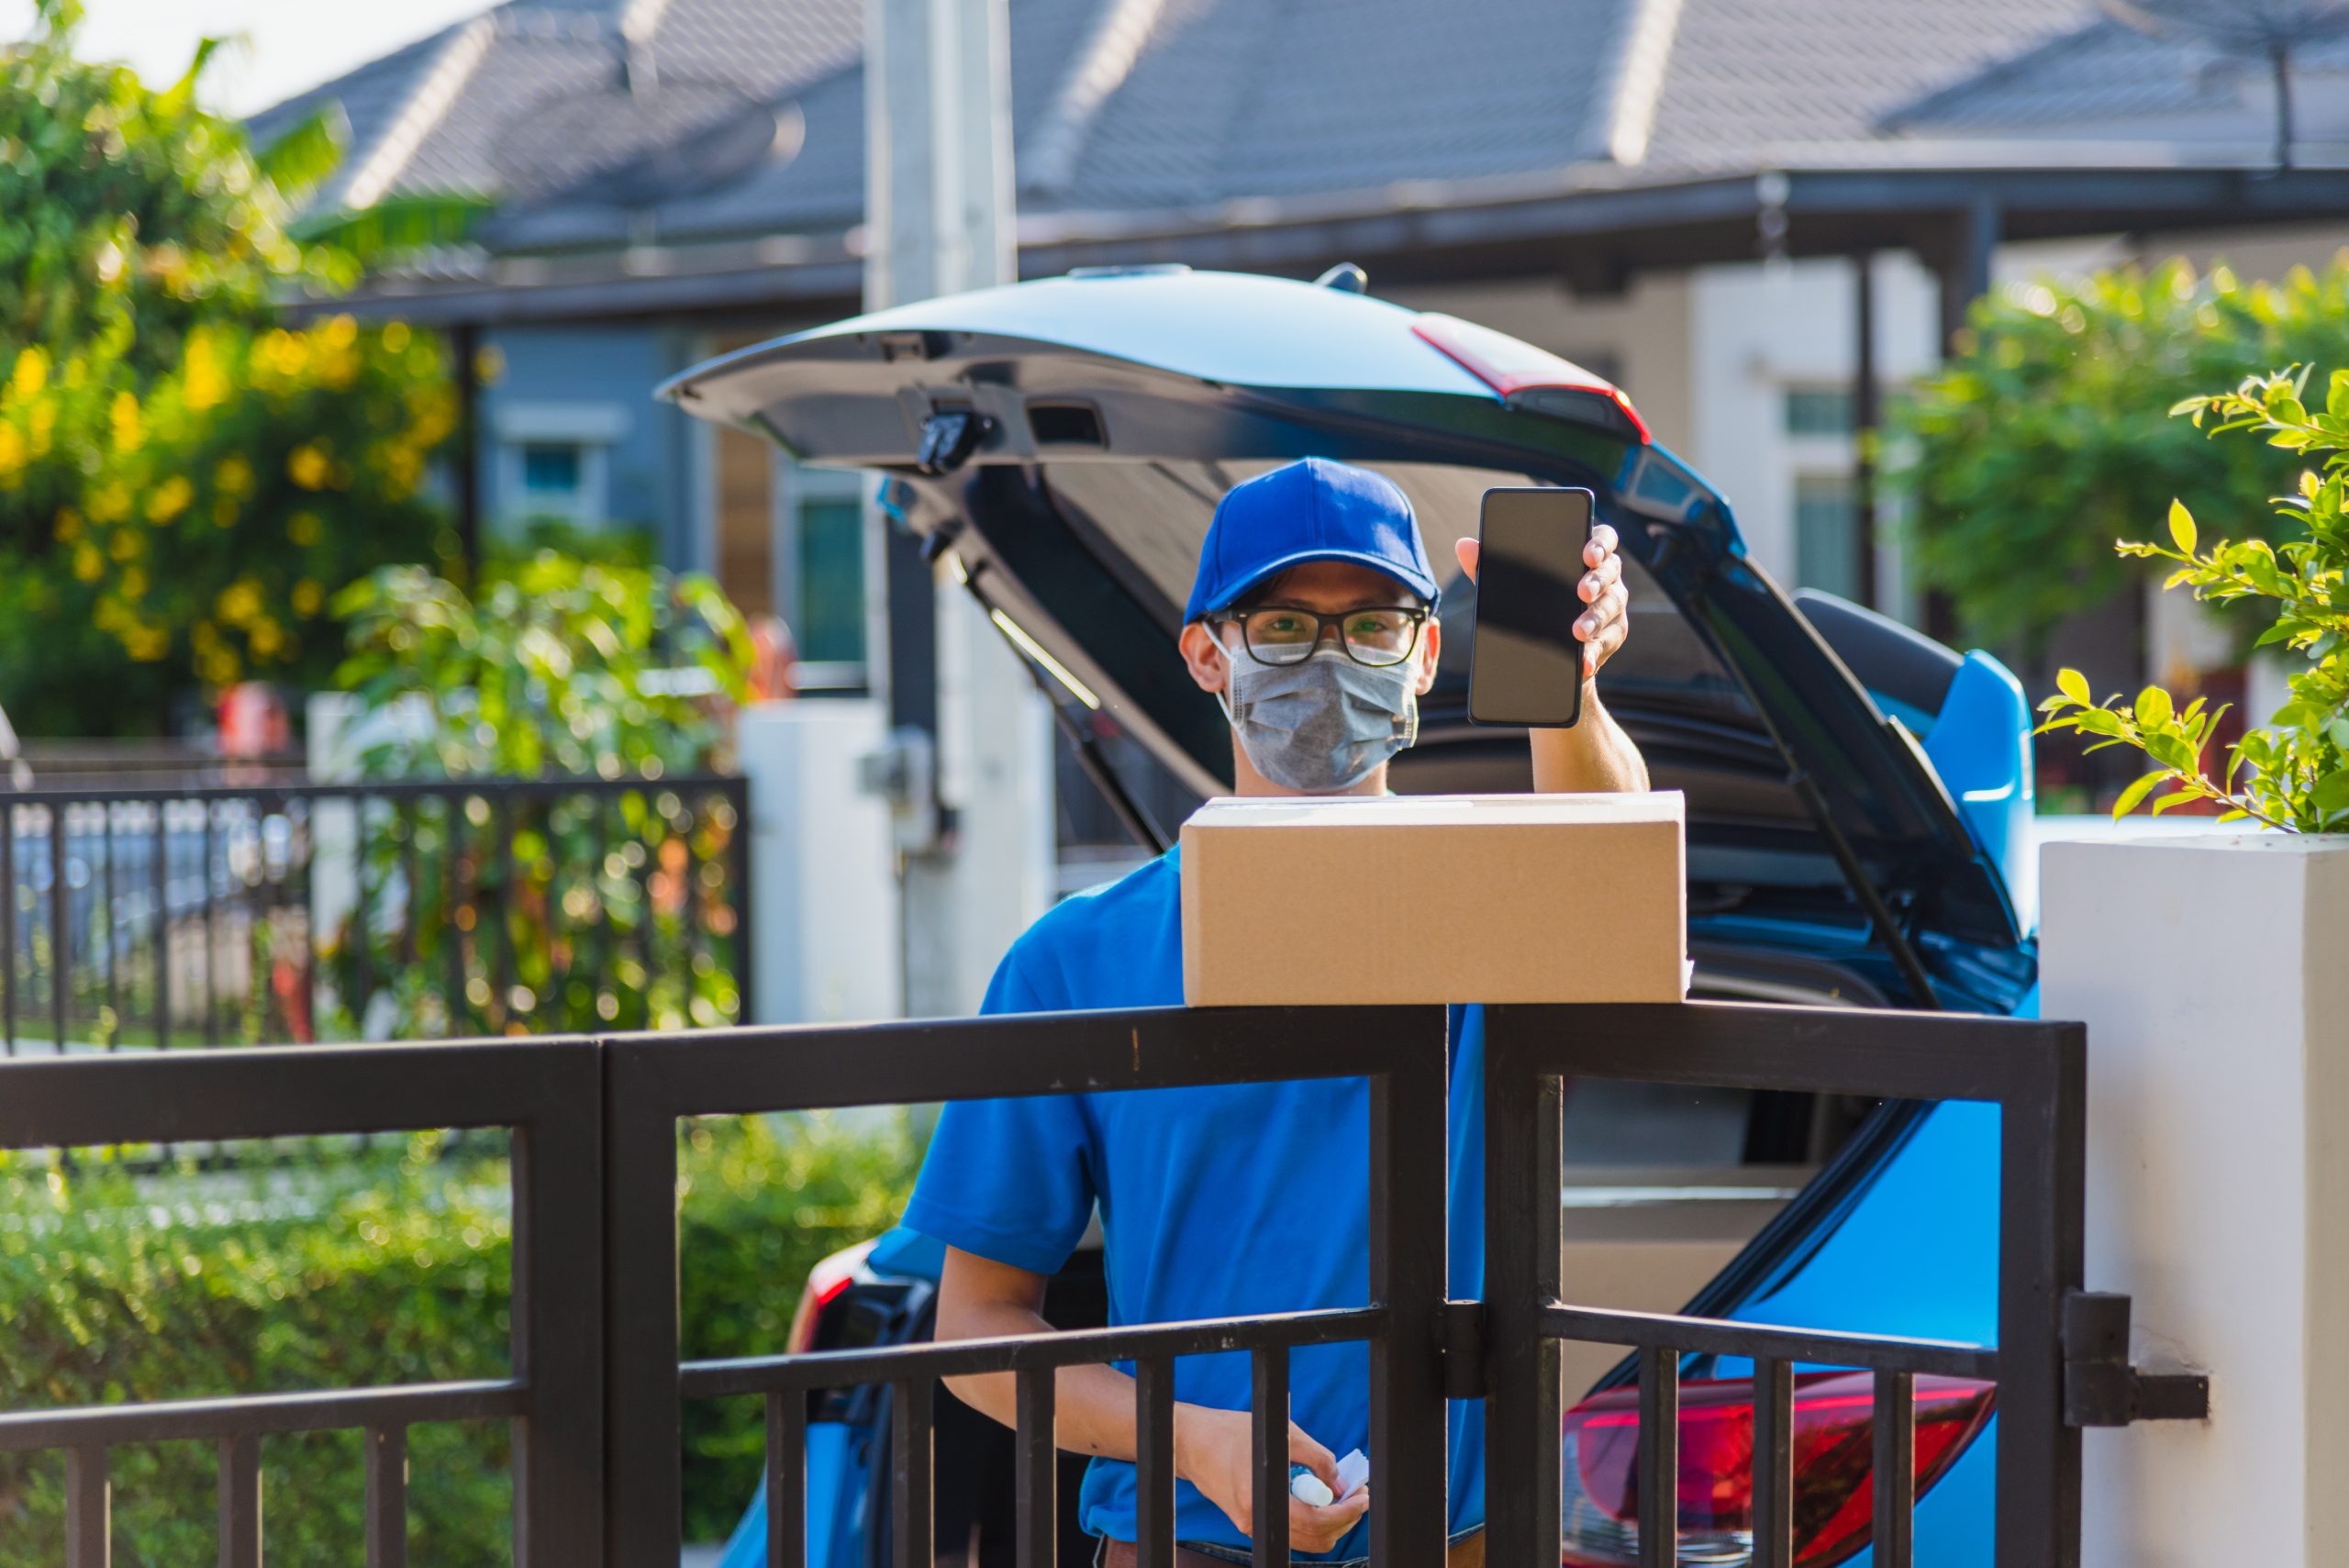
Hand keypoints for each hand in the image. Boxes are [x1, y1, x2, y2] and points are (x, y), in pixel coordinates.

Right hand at [1173, 1405, 1371, 1552]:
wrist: (1192, 1444)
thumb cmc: (1233, 1433)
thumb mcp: (1284, 1434)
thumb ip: (1317, 1458)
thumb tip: (1340, 1482)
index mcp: (1264, 1498)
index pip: (1318, 1520)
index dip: (1347, 1511)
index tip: (1363, 1496)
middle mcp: (1257, 1520)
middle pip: (1316, 1538)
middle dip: (1344, 1519)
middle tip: (1357, 1497)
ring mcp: (1252, 1526)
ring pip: (1305, 1540)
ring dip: (1329, 1522)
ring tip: (1339, 1497)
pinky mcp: (1250, 1523)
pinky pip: (1290, 1532)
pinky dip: (1310, 1521)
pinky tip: (1315, 1498)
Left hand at [1453, 522, 1629, 679]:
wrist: (1546, 653)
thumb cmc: (1530, 606)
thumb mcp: (1507, 588)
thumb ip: (1489, 566)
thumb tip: (1464, 546)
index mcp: (1583, 556)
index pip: (1602, 539)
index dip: (1600, 543)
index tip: (1587, 554)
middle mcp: (1605, 577)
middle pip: (1611, 571)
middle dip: (1598, 581)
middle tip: (1582, 592)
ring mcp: (1612, 606)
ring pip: (1612, 606)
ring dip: (1596, 619)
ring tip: (1578, 632)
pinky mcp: (1613, 635)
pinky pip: (1609, 641)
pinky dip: (1595, 652)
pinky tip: (1584, 662)